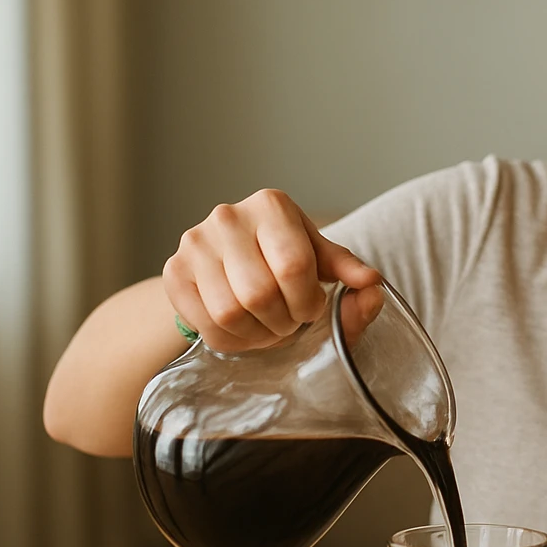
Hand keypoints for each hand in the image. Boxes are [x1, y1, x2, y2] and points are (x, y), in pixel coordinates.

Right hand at [162, 189, 381, 353]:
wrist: (224, 261)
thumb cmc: (281, 258)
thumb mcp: (318, 258)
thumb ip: (348, 271)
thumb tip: (372, 284)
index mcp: (271, 206)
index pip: (293, 266)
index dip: (309, 301)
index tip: (313, 309)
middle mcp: (228, 216)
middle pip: (260, 293)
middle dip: (284, 320)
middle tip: (291, 322)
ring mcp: (195, 243)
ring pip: (230, 313)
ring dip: (259, 334)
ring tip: (270, 327)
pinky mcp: (174, 272)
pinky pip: (207, 325)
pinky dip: (234, 341)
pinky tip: (246, 331)